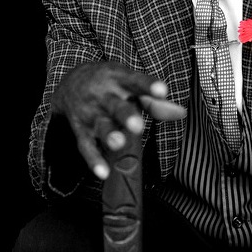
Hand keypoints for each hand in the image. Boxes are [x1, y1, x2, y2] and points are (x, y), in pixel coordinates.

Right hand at [51, 61, 185, 179]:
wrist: (70, 82)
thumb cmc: (111, 84)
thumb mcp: (131, 84)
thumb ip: (155, 101)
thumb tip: (181, 113)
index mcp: (119, 79)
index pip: (136, 81)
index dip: (149, 85)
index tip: (162, 91)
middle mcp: (104, 95)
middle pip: (116, 106)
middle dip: (126, 115)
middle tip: (137, 125)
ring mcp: (91, 112)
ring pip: (101, 125)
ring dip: (109, 135)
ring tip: (119, 144)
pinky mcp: (80, 129)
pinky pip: (86, 146)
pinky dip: (93, 160)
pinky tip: (103, 172)